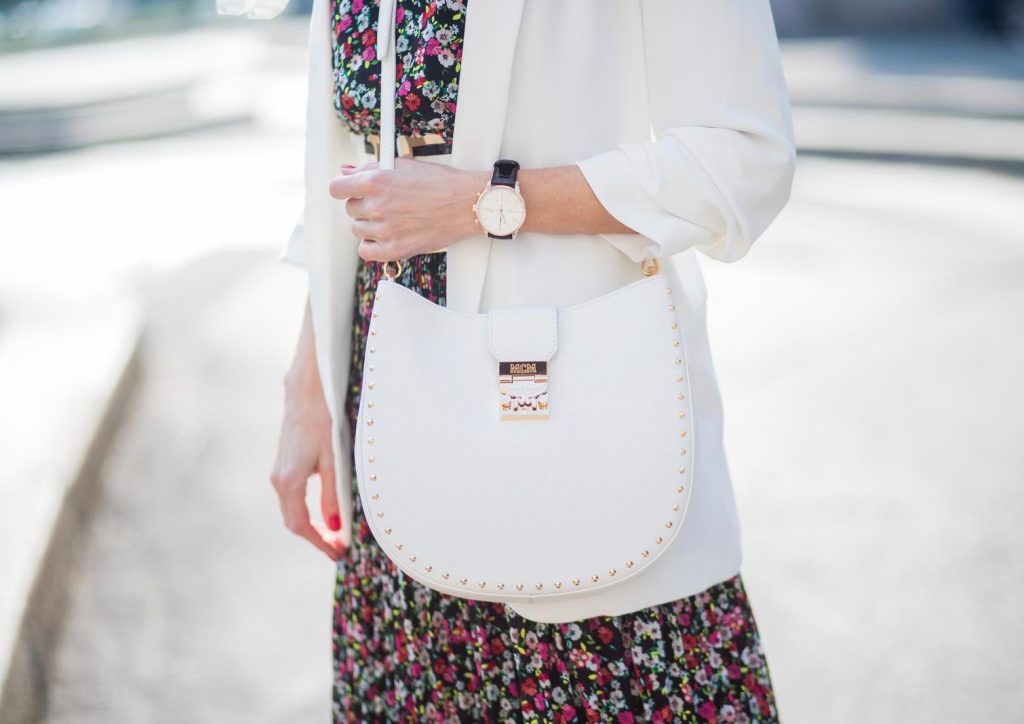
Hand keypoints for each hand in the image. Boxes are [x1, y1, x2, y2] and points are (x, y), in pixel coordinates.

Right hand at [270, 300, 345, 561]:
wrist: (307, 386)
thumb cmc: (323, 419)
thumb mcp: (333, 459)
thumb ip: (333, 494)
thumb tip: (335, 526)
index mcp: (287, 481)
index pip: (300, 525)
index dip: (319, 543)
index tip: (337, 554)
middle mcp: (278, 478)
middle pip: (294, 519)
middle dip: (317, 536)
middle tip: (340, 547)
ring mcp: (279, 468)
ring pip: (294, 506)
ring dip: (313, 522)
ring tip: (338, 532)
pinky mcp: (284, 459)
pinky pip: (294, 492)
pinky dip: (309, 505)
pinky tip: (328, 507)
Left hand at [329, 157, 489, 261]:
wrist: (466, 204)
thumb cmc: (441, 183)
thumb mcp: (404, 165)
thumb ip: (371, 168)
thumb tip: (346, 172)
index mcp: (376, 181)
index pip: (337, 188)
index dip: (344, 188)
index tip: (349, 190)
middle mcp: (377, 206)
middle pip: (350, 209)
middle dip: (364, 205)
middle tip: (385, 203)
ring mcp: (385, 230)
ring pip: (358, 230)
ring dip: (370, 225)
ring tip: (392, 219)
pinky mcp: (395, 249)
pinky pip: (366, 251)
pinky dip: (372, 245)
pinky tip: (385, 237)